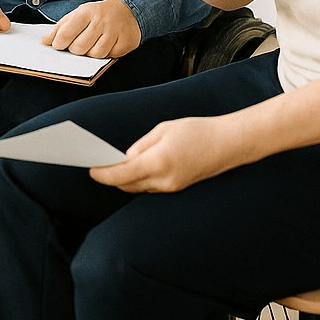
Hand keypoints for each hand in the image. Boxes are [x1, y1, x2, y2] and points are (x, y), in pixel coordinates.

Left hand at [41, 0, 140, 57]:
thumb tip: (44, 42)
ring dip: (90, 54)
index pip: (66, 33)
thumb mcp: (77, 15)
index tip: (59, 45)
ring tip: (91, 46)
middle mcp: (101, 21)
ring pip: (95, 54)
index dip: (59, 44)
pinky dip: (105, 55)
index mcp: (85, 12)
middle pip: (80, 47)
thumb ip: (60, 28)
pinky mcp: (126, 42)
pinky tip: (105, 45)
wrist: (127, 10)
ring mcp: (115, 32)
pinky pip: (110, 56)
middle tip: (76, 46)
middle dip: (74, 50)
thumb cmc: (96, 14)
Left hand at [90, 115, 248, 193]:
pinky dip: (140, 179)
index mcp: (158, 162)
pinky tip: (134, 168)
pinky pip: (152, 186)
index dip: (102, 174)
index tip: (90, 169)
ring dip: (126, 179)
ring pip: (139, 187)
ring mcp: (172, 187)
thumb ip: (140, 146)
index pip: (121, 175)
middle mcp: (164, 180)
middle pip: (127, 184)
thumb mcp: (162, 130)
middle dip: (111, 176)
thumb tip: (124, 160)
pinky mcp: (179, 188)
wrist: (229, 143)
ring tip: (113, 165)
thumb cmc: (197, 131)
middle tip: (98, 164)